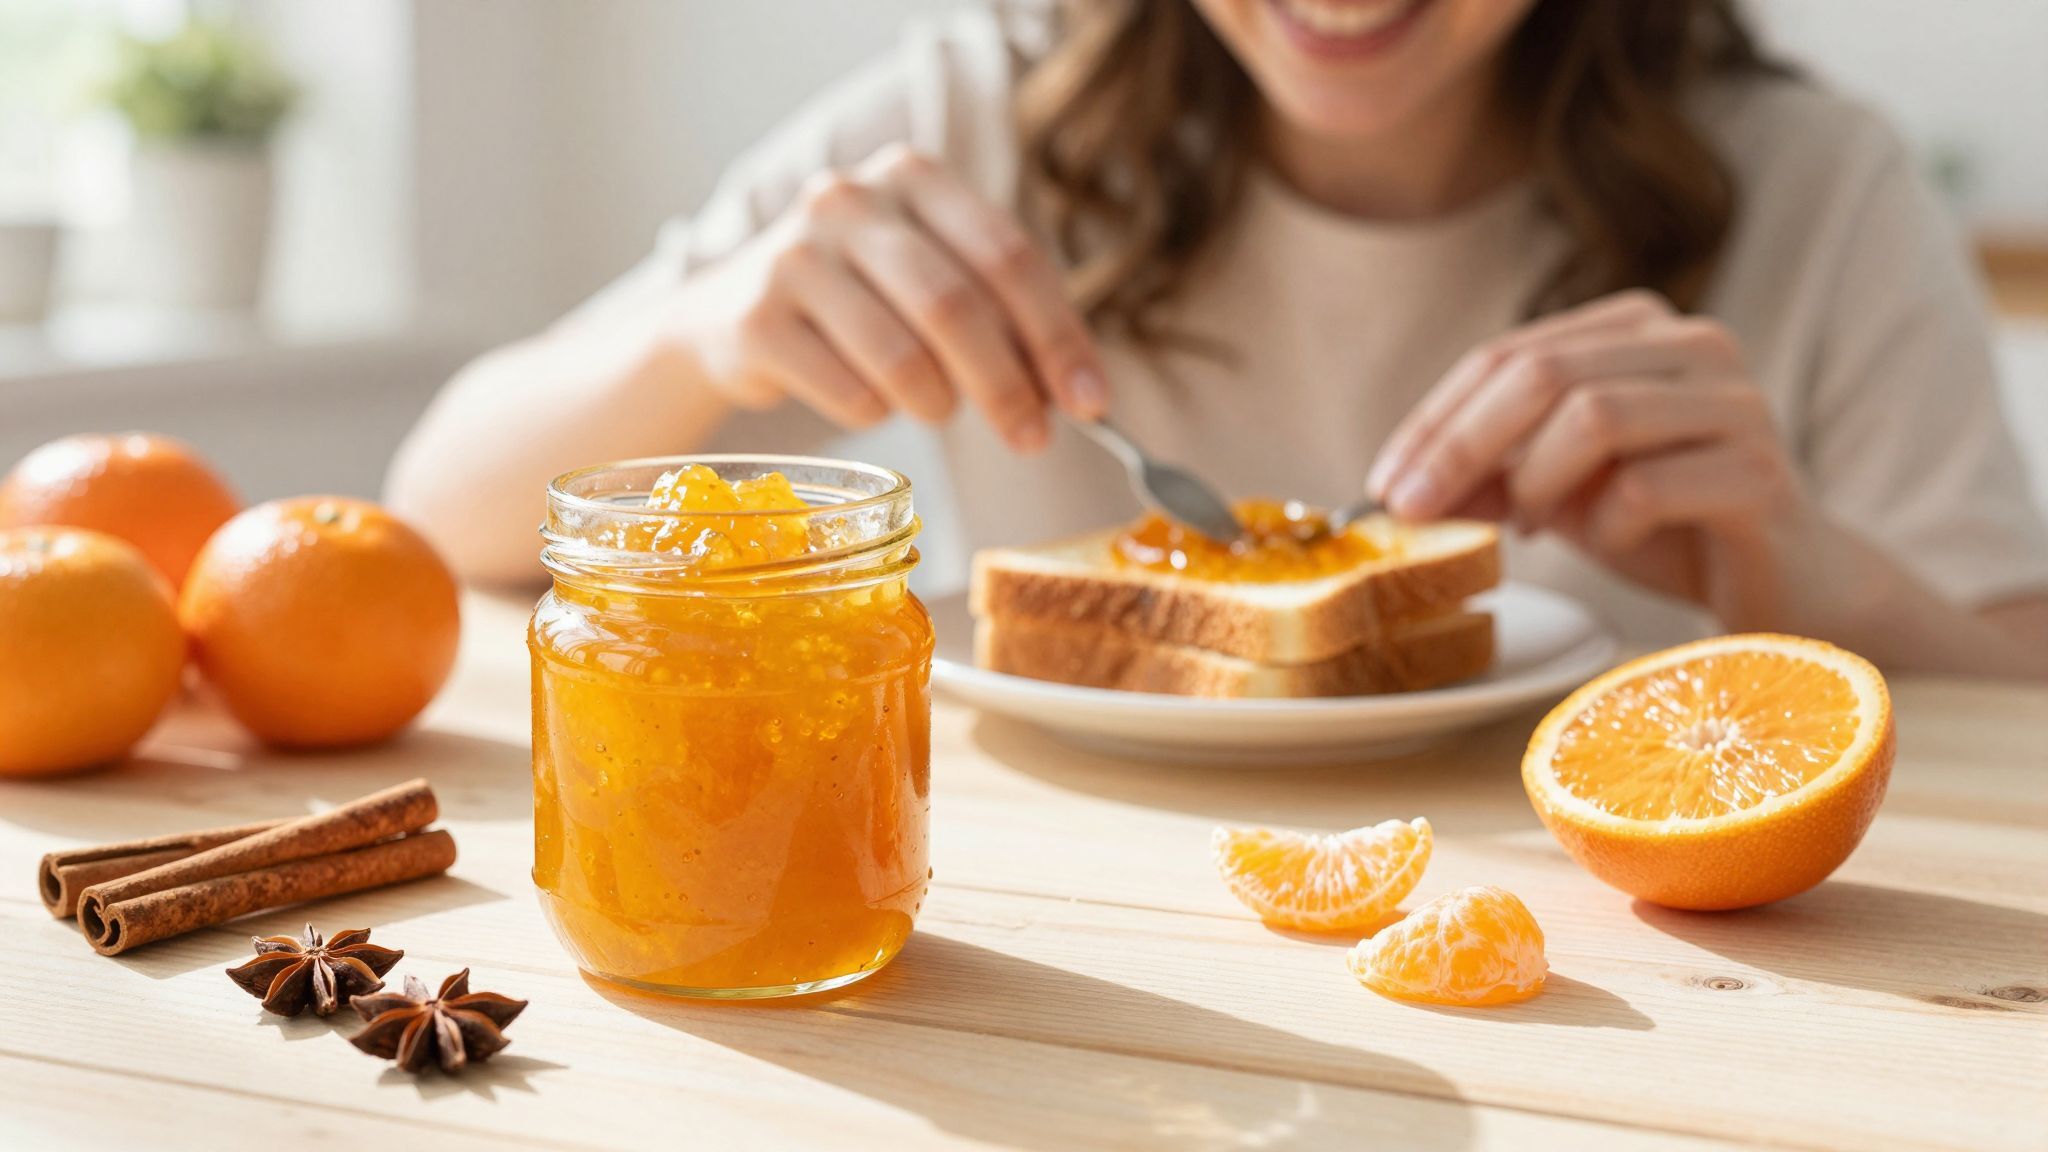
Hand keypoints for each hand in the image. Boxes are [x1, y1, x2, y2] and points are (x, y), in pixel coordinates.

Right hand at [677, 143, 1105, 452]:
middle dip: (1007, 386)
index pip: (1009, 257)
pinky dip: (877, 414)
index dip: (1058, 337)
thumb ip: (1004, 317)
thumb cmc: (861, 303)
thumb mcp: (932, 282)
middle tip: (1033, 438)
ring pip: (903, 358)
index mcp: (913, 177)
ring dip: (938, 403)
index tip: (1090, 403)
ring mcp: (794, 256)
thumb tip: (1081, 396)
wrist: (728, 319)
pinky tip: (867, 399)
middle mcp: (850, 200)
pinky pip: (851, 393)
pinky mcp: (755, 319)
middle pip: (956, 307)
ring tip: (936, 410)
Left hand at [1367, 290, 1818, 626]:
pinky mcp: (1761, 474)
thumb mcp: (1560, 490)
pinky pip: (1646, 489)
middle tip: (1412, 510)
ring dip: (1535, 482)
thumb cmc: (1664, 527)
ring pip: (1594, 416)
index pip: (1509, 354)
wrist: (1789, 585)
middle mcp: (1694, 345)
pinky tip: (1610, 546)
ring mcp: (1736, 404)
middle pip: (1542, 373)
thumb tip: (1398, 488)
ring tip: (1531, 527)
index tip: (1383, 483)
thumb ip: (1491, 474)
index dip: (1434, 419)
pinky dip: (1603, 528)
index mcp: (1637, 329)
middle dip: (1458, 446)